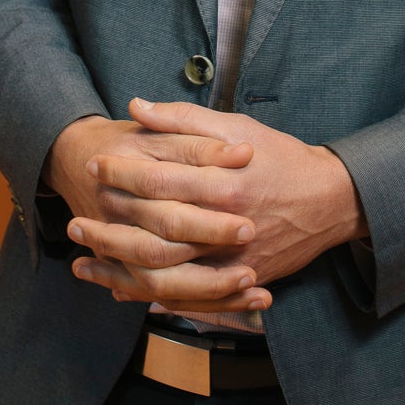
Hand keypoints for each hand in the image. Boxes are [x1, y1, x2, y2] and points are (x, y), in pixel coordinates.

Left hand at [67, 99, 366, 312]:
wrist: (330, 200)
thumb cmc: (279, 156)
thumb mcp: (236, 125)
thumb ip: (184, 118)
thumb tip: (136, 107)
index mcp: (223, 180)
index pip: (160, 179)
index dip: (123, 172)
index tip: (96, 165)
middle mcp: (225, 224)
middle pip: (155, 232)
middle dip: (110, 227)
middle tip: (75, 221)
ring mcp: (232, 259)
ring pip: (165, 274)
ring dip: (119, 268)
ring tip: (84, 259)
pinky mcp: (238, 282)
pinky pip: (185, 297)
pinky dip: (148, 296)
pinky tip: (120, 288)